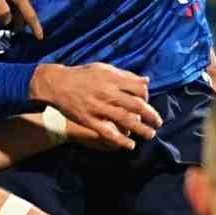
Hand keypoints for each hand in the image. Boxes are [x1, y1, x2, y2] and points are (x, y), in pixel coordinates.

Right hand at [33, 62, 160, 147]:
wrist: (57, 84)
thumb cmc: (82, 75)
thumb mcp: (104, 69)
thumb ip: (125, 75)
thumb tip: (146, 81)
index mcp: (113, 79)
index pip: (139, 89)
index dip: (147, 97)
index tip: (147, 103)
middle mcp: (108, 93)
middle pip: (136, 106)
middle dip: (151, 115)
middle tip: (158, 123)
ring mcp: (99, 108)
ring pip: (126, 120)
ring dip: (141, 129)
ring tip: (150, 135)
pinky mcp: (89, 120)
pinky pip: (108, 133)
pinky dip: (121, 140)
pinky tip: (130, 145)